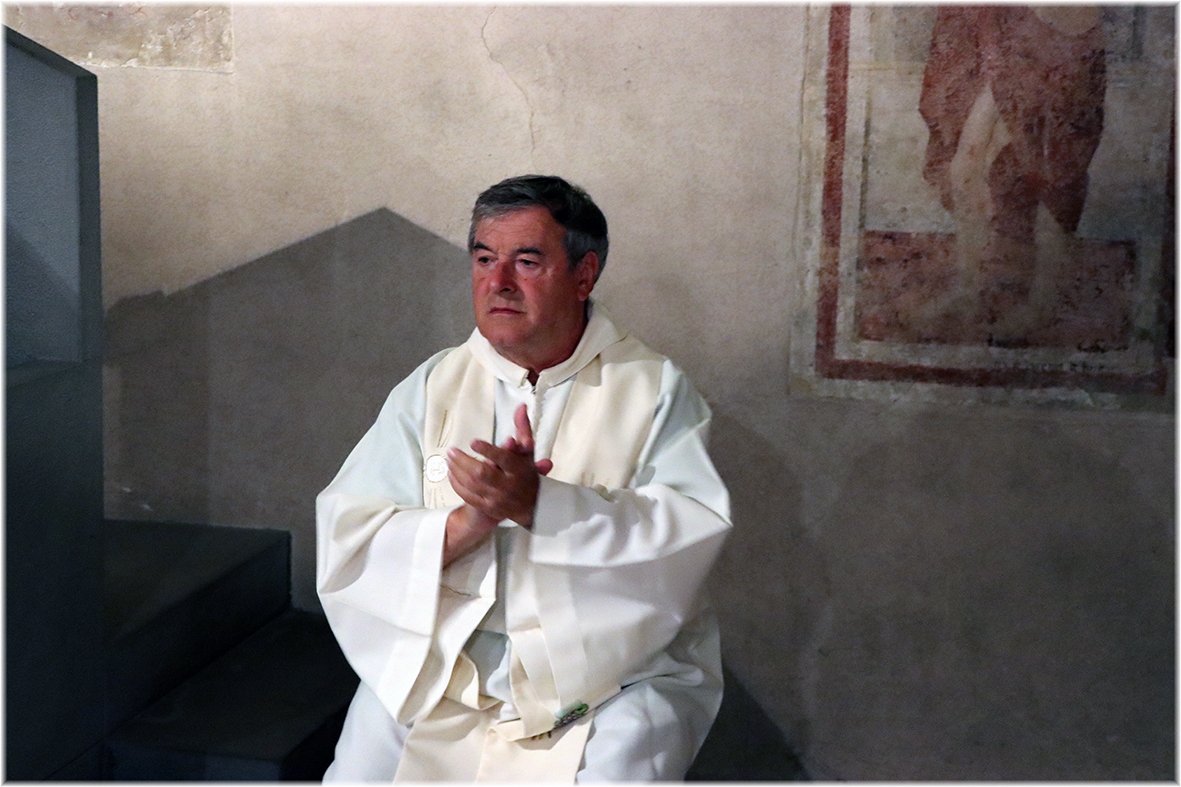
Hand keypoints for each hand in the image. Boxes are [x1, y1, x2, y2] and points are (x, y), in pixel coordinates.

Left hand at [446, 404, 551, 528]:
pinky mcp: (488, 508)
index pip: (504, 459)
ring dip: (457, 470)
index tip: (473, 441)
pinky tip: (451, 474)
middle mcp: (509, 486)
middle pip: (481, 473)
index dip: (488, 450)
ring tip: (449, 459)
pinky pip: (468, 497)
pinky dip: (457, 484)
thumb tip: (520, 407)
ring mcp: (498, 499)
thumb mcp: (528, 451)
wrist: (532, 506)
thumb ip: (523, 429)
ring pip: (471, 485)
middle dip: (463, 461)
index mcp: (519, 469)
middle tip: (452, 450)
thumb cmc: (527, 473)